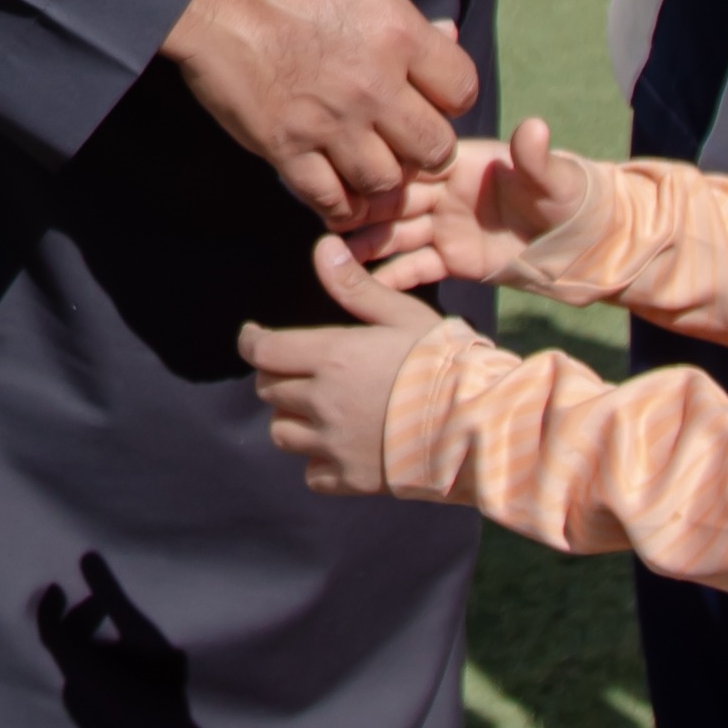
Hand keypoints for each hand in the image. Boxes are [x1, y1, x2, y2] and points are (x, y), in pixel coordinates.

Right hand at [157, 0, 482, 222]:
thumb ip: (404, 18)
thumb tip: (445, 36)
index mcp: (397, 34)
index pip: (462, 91)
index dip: (450, 99)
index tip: (428, 98)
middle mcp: (373, 85)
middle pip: (435, 148)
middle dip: (425, 149)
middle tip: (403, 140)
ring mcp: (329, 121)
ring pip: (386, 182)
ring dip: (382, 178)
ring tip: (368, 164)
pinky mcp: (285, 147)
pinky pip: (329, 199)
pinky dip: (340, 205)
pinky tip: (339, 193)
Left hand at [239, 253, 446, 496]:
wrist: (476, 426)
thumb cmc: (444, 362)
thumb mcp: (403, 315)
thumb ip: (356, 287)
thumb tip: (322, 248)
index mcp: (332, 357)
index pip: (264, 351)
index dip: (251, 341)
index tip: (252, 336)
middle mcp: (322, 402)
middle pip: (269, 391)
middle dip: (277, 377)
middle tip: (298, 371)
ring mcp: (333, 445)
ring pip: (282, 433)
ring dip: (292, 419)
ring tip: (317, 410)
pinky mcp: (349, 479)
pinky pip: (312, 473)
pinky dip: (317, 461)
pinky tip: (338, 448)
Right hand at [350, 120, 613, 300]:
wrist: (591, 245)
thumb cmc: (576, 199)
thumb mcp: (556, 179)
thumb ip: (537, 158)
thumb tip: (534, 127)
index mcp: (465, 163)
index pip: (416, 161)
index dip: (385, 166)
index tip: (352, 172)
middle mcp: (449, 192)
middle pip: (397, 198)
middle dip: (363, 206)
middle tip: (328, 216)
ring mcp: (449, 226)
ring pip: (398, 233)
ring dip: (367, 243)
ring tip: (332, 254)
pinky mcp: (456, 259)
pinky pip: (417, 267)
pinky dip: (391, 276)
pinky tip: (361, 286)